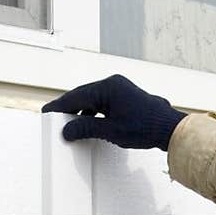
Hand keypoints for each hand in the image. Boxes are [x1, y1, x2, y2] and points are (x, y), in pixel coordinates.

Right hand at [43, 73, 185, 150]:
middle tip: (54, 118)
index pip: (76, 96)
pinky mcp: (125, 96)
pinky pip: (102, 101)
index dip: (59, 106)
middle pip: (83, 95)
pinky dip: (93, 112)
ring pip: (92, 99)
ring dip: (81, 111)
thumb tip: (67, 130)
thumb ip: (86, 128)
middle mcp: (113, 84)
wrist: (169, 128)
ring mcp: (120, 89)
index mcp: (107, 88)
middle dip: (68, 108)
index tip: (46, 113)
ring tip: (69, 124)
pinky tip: (88, 123)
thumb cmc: (144, 127)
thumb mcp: (110, 131)